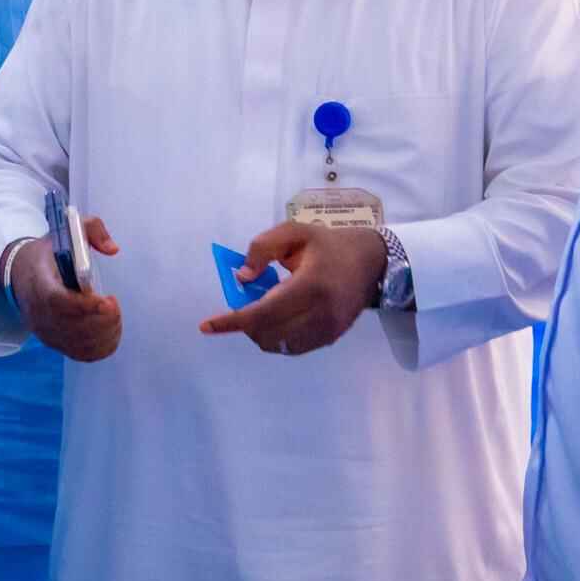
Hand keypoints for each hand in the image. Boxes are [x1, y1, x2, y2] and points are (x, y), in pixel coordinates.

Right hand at [11, 215, 122, 361]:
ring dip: (107, 332)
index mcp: (40, 283)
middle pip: (74, 328)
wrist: (20, 273)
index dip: (86, 306)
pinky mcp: (54, 342)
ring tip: (112, 314)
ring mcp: (46, 331)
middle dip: (103, 320)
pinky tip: (109, 329)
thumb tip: (113, 250)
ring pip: (82, 344)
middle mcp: (39, 312)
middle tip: (113, 305)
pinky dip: (103, 346)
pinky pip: (83, 354)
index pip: (59, 302)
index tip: (108, 299)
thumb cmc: (49, 253)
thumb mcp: (67, 230)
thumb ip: (93, 230)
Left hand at [199, 221, 384, 356]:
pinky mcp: (331, 338)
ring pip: (277, 345)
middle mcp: (320, 314)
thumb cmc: (329, 244)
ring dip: (259, 331)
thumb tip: (242, 278)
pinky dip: (276, 336)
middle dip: (244, 323)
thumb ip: (262, 249)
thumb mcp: (294, 232)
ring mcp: (328, 331)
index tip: (206, 326)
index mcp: (311, 285)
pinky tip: (278, 316)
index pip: (263, 313)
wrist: (373, 262)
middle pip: (266, 334)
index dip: (232, 322)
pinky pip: (292, 348)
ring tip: (265, 306)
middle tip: (244, 302)